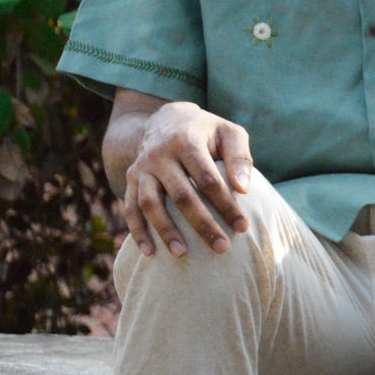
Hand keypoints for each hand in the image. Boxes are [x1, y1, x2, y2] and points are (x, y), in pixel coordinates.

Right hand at [122, 102, 253, 257]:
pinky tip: (149, 253)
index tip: (243, 226)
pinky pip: (130, 208)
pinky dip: (137, 231)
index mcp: (186, 142)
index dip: (226, 204)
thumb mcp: (229, 133)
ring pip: (150, 203)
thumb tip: (244, 189)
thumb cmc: (208, 131)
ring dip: (166, 231)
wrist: (167, 119)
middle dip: (202, 224)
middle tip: (222, 247)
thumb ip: (240, 158)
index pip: (208, 179)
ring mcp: (142, 168)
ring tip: (182, 255)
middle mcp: (159, 155)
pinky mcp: (131, 179)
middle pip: (181, 195)